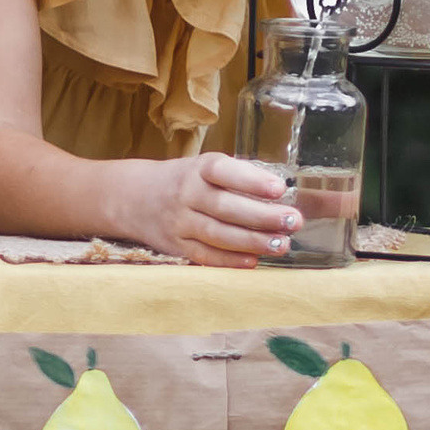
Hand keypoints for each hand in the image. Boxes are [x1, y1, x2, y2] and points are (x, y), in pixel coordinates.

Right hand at [139, 150, 300, 266]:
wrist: (136, 197)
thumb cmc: (186, 181)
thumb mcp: (206, 168)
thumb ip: (240, 178)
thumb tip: (288, 193)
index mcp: (198, 169)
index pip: (223, 170)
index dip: (251, 180)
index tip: (280, 188)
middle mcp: (187, 194)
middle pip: (225, 207)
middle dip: (263, 216)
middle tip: (294, 221)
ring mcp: (180, 222)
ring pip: (218, 234)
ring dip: (253, 241)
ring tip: (283, 244)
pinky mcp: (177, 246)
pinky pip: (205, 255)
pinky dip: (230, 261)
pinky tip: (254, 262)